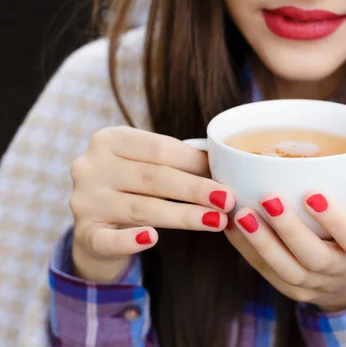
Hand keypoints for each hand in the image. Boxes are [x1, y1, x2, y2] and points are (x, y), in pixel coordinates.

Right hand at [69, 126, 234, 282]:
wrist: (98, 228)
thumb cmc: (134, 189)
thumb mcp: (148, 166)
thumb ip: (176, 161)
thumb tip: (223, 163)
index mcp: (110, 140)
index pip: (159, 148)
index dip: (195, 163)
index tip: (226, 176)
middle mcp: (91, 166)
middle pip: (153, 177)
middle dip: (196, 189)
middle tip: (228, 200)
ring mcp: (84, 200)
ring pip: (142, 208)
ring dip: (184, 215)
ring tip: (216, 221)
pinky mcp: (84, 233)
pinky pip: (109, 239)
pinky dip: (130, 239)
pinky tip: (152, 239)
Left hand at [225, 126, 345, 310]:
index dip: (334, 219)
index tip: (312, 194)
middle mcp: (343, 270)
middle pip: (315, 257)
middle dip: (289, 229)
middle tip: (267, 196)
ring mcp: (317, 285)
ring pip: (287, 270)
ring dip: (262, 243)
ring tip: (241, 214)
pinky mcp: (294, 291)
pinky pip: (268, 273)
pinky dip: (248, 251)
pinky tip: (232, 227)